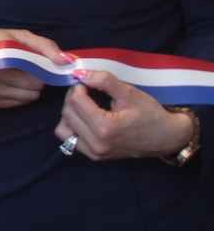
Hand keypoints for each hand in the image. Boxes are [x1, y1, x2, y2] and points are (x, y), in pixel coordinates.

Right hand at [0, 27, 66, 106]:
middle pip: (34, 90)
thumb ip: (45, 46)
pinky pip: (17, 104)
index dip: (43, 70)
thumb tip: (67, 61)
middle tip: (30, 68)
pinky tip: (14, 84)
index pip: (38, 77)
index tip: (40, 63)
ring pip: (28, 98)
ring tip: (21, 75)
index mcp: (2, 64)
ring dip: (30, 89)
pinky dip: (20, 95)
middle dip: (37, 80)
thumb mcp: (19, 36)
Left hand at [56, 68, 197, 159]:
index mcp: (105, 128)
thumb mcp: (130, 93)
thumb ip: (104, 81)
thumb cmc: (151, 115)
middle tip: (86, 90)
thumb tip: (81, 73)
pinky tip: (85, 118)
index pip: (75, 101)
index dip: (78, 87)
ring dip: (69, 113)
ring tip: (85, 105)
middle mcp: (96, 143)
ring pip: (63, 128)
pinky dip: (72, 127)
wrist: (166, 138)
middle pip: (68, 113)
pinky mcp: (94, 156)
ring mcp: (94, 153)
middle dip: (73, 97)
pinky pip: (70, 140)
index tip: (87, 82)